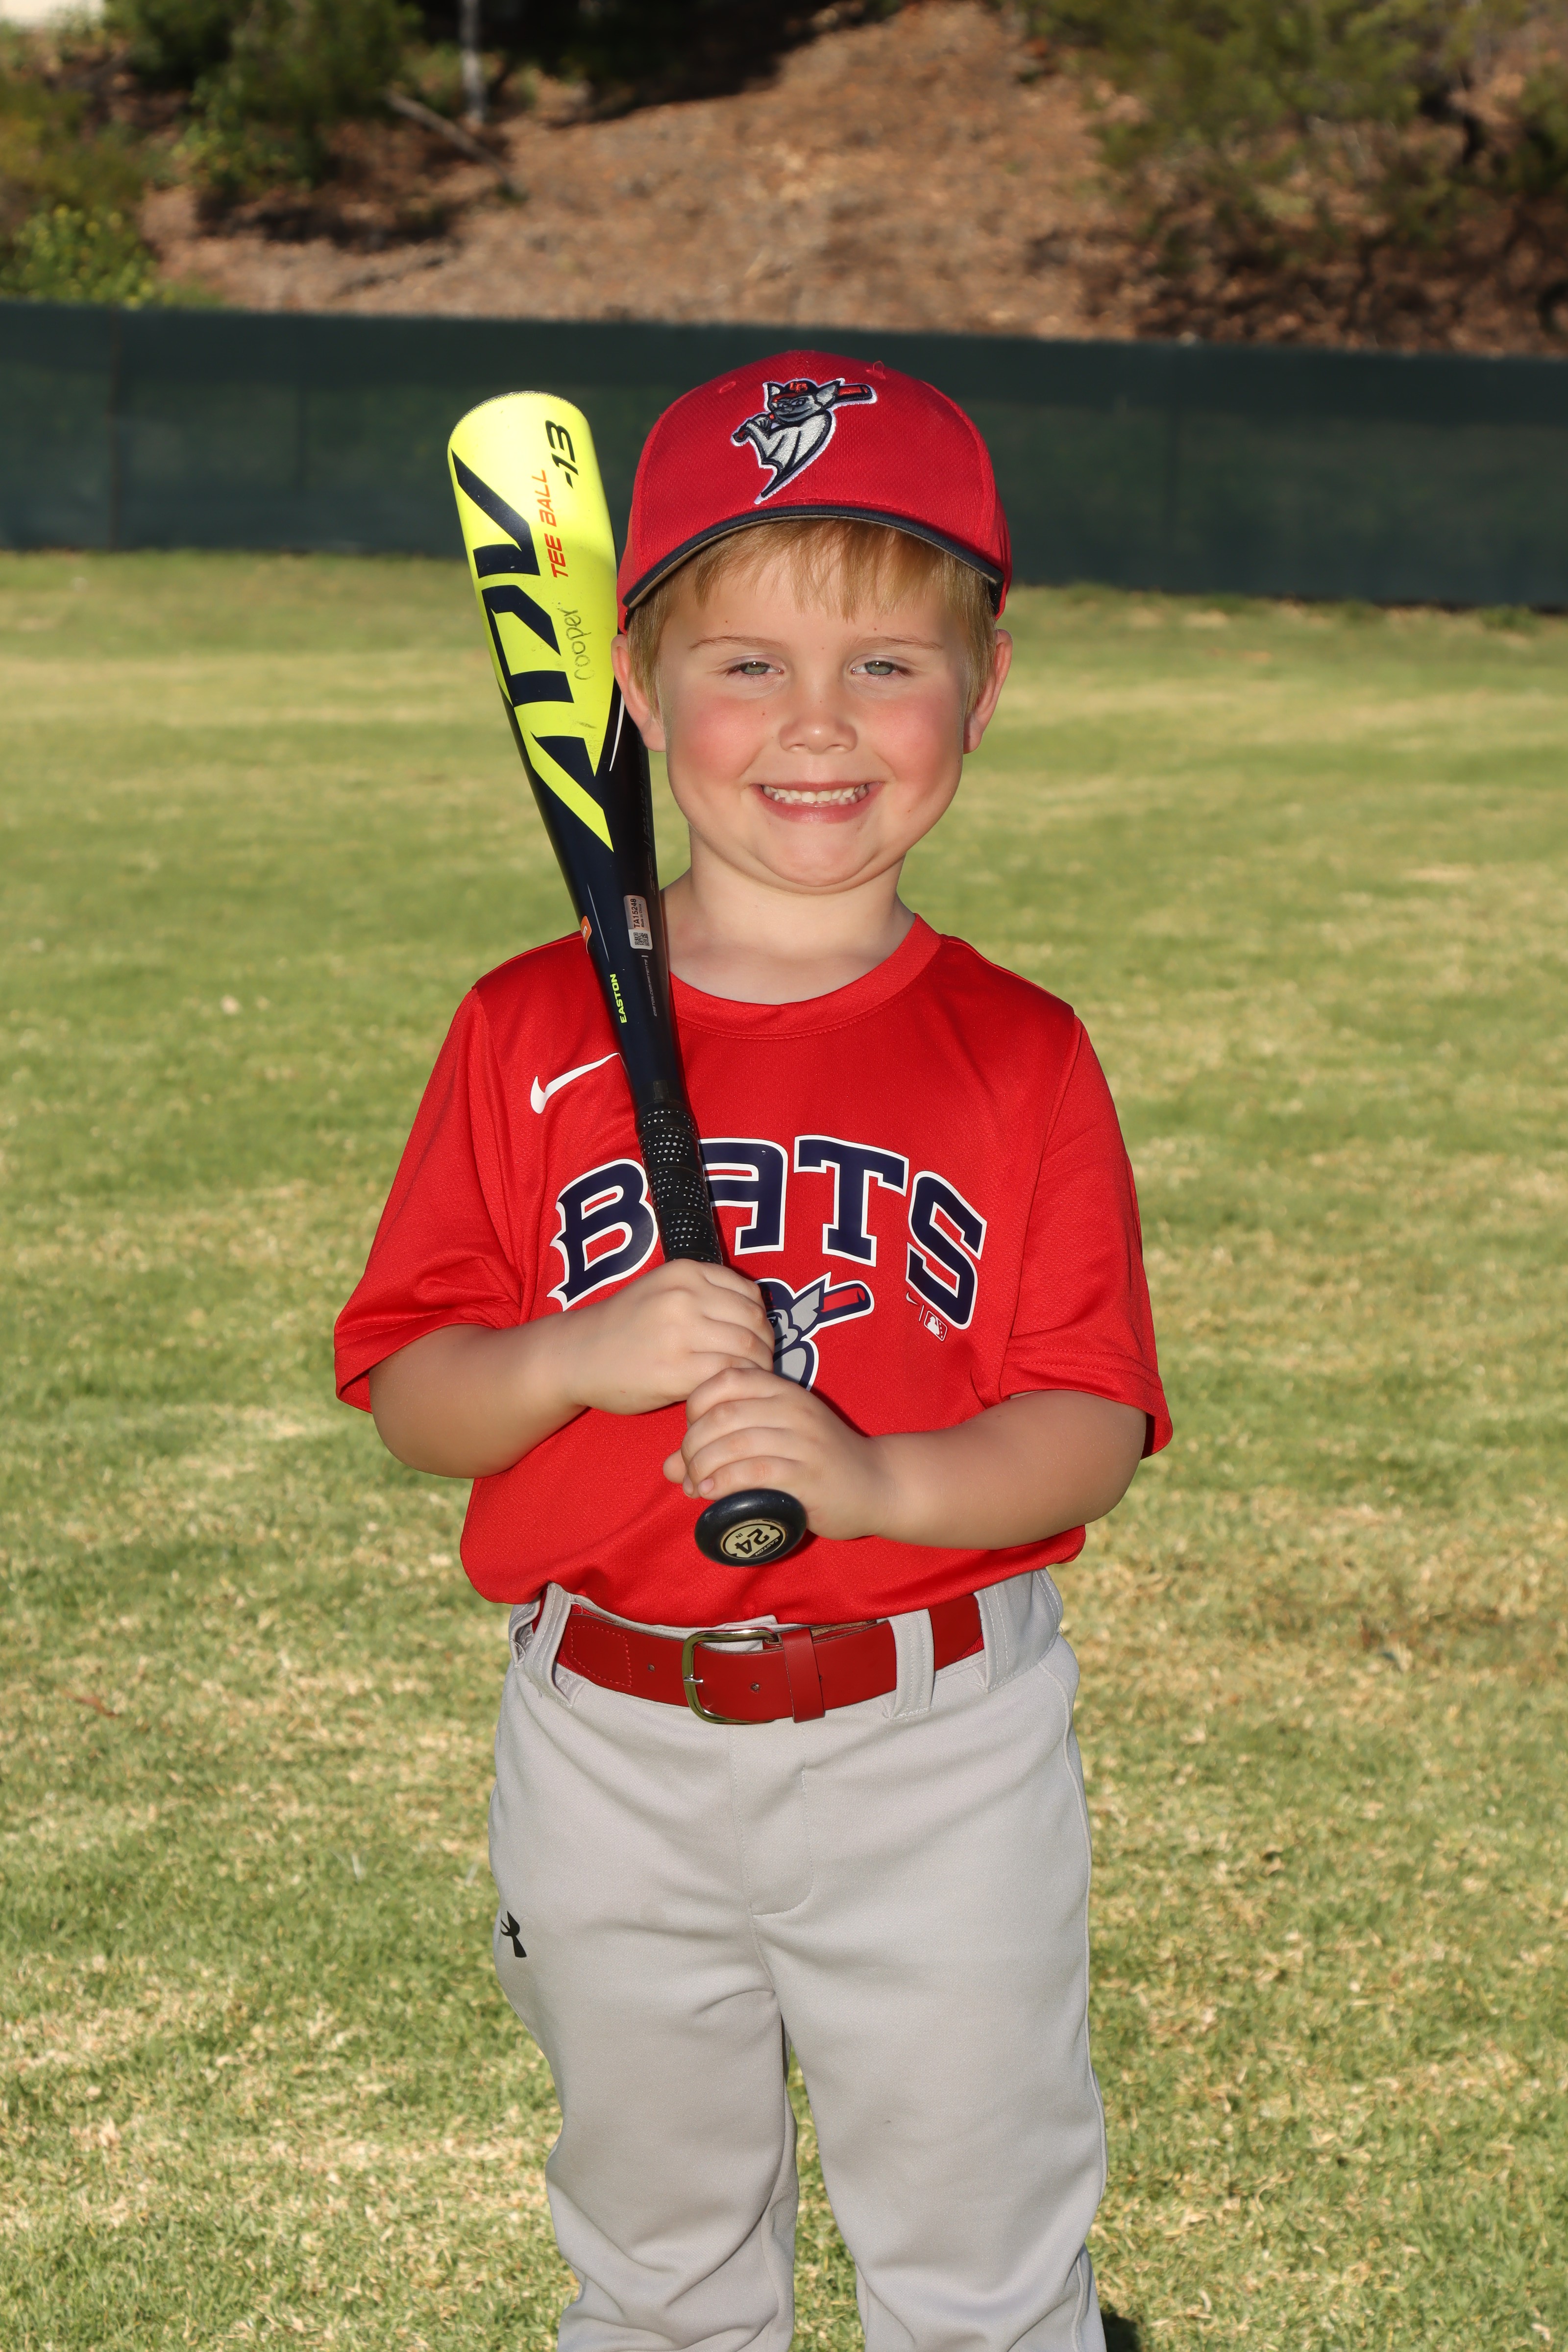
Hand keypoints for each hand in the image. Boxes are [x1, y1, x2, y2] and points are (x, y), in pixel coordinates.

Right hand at [560, 1260, 774, 1417]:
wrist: (576, 1355)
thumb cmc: (624, 1326)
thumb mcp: (663, 1289)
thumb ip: (706, 1294)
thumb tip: (758, 1317)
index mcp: (685, 1272)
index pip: (750, 1294)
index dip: (760, 1320)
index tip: (754, 1338)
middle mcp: (685, 1296)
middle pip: (754, 1322)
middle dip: (764, 1347)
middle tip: (757, 1365)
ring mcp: (680, 1333)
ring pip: (748, 1350)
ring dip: (756, 1369)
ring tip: (745, 1380)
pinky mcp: (675, 1370)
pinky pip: (728, 1376)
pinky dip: (736, 1385)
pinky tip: (725, 1391)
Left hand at [663, 1365, 893, 1542]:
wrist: (877, 1483)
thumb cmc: (817, 1460)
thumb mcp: (773, 1440)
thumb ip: (723, 1446)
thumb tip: (669, 1467)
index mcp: (782, 1389)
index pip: (723, 1380)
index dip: (694, 1407)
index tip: (691, 1435)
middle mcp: (792, 1408)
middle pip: (722, 1415)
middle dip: (692, 1445)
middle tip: (687, 1471)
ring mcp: (802, 1441)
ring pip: (734, 1443)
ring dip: (703, 1467)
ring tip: (696, 1487)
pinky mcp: (809, 1475)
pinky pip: (756, 1472)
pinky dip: (725, 1483)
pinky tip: (711, 1494)